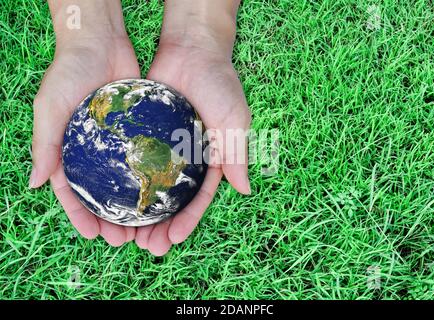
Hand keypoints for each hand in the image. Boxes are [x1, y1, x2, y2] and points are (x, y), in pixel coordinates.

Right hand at [31, 34, 140, 245]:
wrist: (100, 42)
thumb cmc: (68, 72)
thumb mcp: (49, 107)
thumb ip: (43, 144)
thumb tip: (33, 184)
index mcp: (67, 151)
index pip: (71, 192)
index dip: (80, 216)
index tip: (94, 236)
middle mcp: (93, 152)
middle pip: (102, 194)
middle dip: (110, 219)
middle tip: (124, 239)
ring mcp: (116, 143)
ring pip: (125, 182)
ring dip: (133, 206)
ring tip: (145, 226)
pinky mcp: (138, 131)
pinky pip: (144, 159)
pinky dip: (149, 178)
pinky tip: (159, 194)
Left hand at [134, 36, 251, 255]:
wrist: (193, 48)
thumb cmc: (220, 84)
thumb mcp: (234, 121)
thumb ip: (237, 156)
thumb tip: (245, 190)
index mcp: (212, 160)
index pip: (199, 198)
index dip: (188, 220)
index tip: (173, 239)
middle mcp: (188, 159)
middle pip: (173, 199)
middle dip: (161, 225)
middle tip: (147, 247)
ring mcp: (166, 148)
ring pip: (152, 186)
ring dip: (142, 211)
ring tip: (127, 233)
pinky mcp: (147, 134)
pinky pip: (136, 161)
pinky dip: (128, 181)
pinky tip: (115, 199)